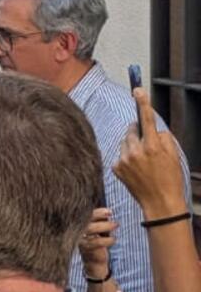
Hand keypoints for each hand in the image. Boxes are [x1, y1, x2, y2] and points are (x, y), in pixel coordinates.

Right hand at [80, 206, 116, 278]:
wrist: (94, 261)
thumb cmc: (97, 242)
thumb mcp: (98, 230)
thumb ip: (99, 222)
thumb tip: (108, 214)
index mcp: (79, 225)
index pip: (85, 214)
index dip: (97, 212)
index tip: (109, 212)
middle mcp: (77, 231)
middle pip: (87, 219)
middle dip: (100, 216)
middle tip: (111, 215)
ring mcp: (81, 239)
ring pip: (91, 229)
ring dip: (105, 226)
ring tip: (116, 225)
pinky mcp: (86, 248)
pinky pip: (97, 241)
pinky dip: (107, 239)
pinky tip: (114, 239)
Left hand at [115, 84, 187, 218]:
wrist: (160, 202)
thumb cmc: (170, 179)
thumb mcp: (174, 155)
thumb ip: (163, 138)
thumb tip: (153, 129)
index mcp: (153, 146)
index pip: (147, 119)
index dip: (143, 102)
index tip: (137, 89)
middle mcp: (136, 150)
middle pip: (132, 130)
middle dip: (138, 133)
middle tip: (147, 146)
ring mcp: (124, 159)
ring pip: (125, 142)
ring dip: (131, 146)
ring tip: (142, 162)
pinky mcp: (116, 167)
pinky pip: (120, 155)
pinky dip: (126, 158)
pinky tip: (135, 170)